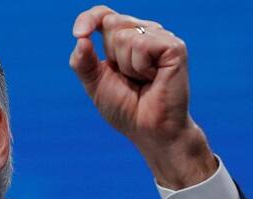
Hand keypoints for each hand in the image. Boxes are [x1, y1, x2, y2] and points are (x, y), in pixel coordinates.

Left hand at [69, 5, 217, 188]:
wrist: (148, 129)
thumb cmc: (125, 108)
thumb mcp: (95, 83)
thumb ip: (82, 61)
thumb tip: (81, 38)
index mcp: (125, 38)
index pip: (103, 14)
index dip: (89, 18)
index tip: (78, 34)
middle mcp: (144, 32)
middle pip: (111, 22)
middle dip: (110, 56)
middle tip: (128, 77)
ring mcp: (161, 37)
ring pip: (124, 35)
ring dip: (126, 66)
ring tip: (143, 80)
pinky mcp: (174, 46)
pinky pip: (141, 44)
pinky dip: (140, 66)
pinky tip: (153, 78)